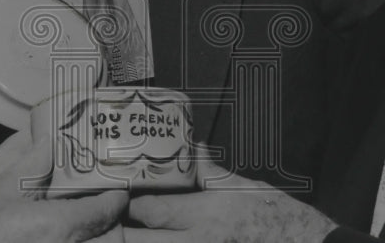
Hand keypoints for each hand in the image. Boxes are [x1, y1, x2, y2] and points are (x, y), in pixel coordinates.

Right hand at [0, 134, 127, 242]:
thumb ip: (31, 166)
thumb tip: (49, 145)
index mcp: (58, 227)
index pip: (104, 213)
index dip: (116, 199)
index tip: (118, 190)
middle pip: (109, 241)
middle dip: (110, 227)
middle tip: (103, 211)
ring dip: (93, 240)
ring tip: (85, 227)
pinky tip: (59, 238)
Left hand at [126, 158, 335, 241]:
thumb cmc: (277, 218)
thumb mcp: (243, 188)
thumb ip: (212, 173)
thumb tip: (195, 150)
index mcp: (206, 215)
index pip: (152, 211)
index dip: (126, 205)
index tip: (115, 195)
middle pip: (140, 242)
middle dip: (120, 233)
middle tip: (108, 222)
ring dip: (136, 242)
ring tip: (125, 233)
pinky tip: (156, 240)